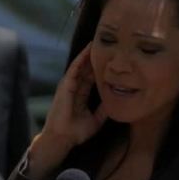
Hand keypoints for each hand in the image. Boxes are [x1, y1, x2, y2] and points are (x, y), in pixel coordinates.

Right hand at [27, 44, 106, 178]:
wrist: (62, 138)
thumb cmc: (76, 132)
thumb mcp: (96, 120)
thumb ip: (104, 110)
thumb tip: (116, 101)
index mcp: (81, 96)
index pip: (93, 78)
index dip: (101, 69)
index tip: (111, 60)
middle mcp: (75, 88)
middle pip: (87, 69)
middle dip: (96, 58)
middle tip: (108, 45)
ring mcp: (69, 85)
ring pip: (81, 66)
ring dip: (89, 54)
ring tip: (99, 41)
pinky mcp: (65, 85)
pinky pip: (74, 68)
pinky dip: (81, 58)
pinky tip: (89, 49)